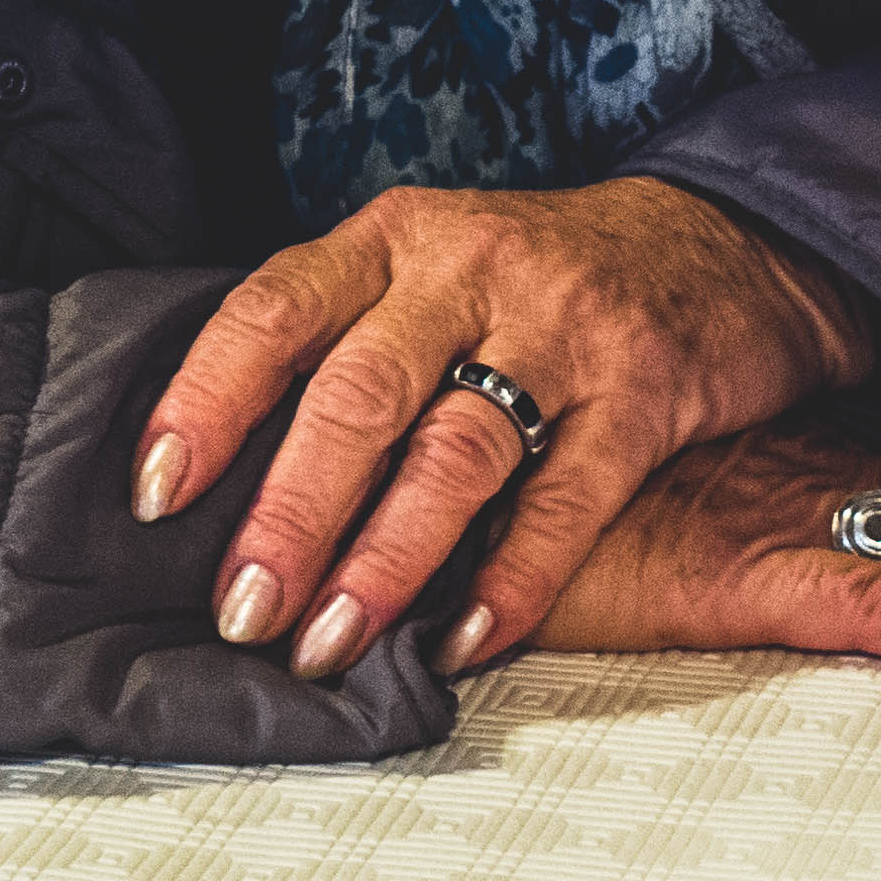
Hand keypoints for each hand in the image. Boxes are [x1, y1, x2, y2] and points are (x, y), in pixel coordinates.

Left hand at [133, 179, 877, 679]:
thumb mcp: (432, 271)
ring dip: (384, 559)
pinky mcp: (644, 392)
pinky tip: (460, 640)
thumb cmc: (544, 281)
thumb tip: (222, 485)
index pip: (275, 309)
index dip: (206, 401)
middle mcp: (470, 270)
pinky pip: (568, 500)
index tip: (153, 495)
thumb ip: (344, 345)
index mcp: (396, 239)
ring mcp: (563, 329)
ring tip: (329, 641)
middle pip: (358, 394)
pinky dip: (511, 579)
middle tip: (243, 609)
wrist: (727, 244)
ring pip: (455, 451)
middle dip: (290, 512)